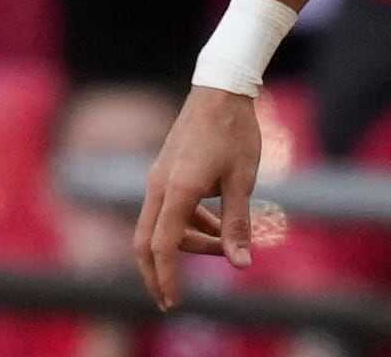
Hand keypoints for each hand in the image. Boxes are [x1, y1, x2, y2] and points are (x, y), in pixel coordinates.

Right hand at [135, 86, 261, 310]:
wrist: (221, 88)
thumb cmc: (235, 131)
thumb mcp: (243, 180)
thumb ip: (238, 223)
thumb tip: (241, 264)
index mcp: (176, 191)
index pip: (164, 246)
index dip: (168, 277)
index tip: (175, 301)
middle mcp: (159, 186)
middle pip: (147, 242)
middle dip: (158, 272)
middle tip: (173, 297)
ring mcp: (159, 177)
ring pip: (160, 225)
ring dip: (186, 242)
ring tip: (221, 246)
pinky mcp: (166, 169)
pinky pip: (168, 208)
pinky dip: (187, 223)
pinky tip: (217, 222)